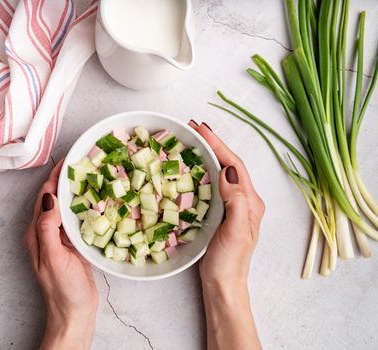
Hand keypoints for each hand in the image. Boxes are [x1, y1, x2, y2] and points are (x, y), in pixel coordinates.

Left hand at [24, 160, 97, 349]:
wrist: (74, 312)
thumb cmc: (63, 289)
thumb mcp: (54, 257)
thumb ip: (48, 228)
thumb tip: (48, 197)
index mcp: (37, 233)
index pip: (44, 197)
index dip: (54, 178)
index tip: (67, 160)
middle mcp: (46, 232)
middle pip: (54, 198)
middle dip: (65, 179)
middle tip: (82, 162)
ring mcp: (61, 238)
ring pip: (67, 207)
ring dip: (76, 190)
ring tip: (90, 174)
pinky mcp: (74, 244)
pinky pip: (78, 219)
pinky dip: (85, 206)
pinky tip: (96, 199)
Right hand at [189, 121, 263, 349]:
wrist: (223, 285)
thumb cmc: (230, 262)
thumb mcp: (236, 232)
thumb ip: (237, 202)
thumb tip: (227, 173)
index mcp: (250, 201)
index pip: (234, 165)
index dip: (218, 145)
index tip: (201, 129)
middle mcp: (243, 200)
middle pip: (228, 163)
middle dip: (212, 144)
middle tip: (193, 129)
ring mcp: (232, 206)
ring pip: (220, 172)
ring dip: (207, 154)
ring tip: (191, 142)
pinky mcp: (220, 213)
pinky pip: (212, 185)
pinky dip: (202, 171)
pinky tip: (192, 168)